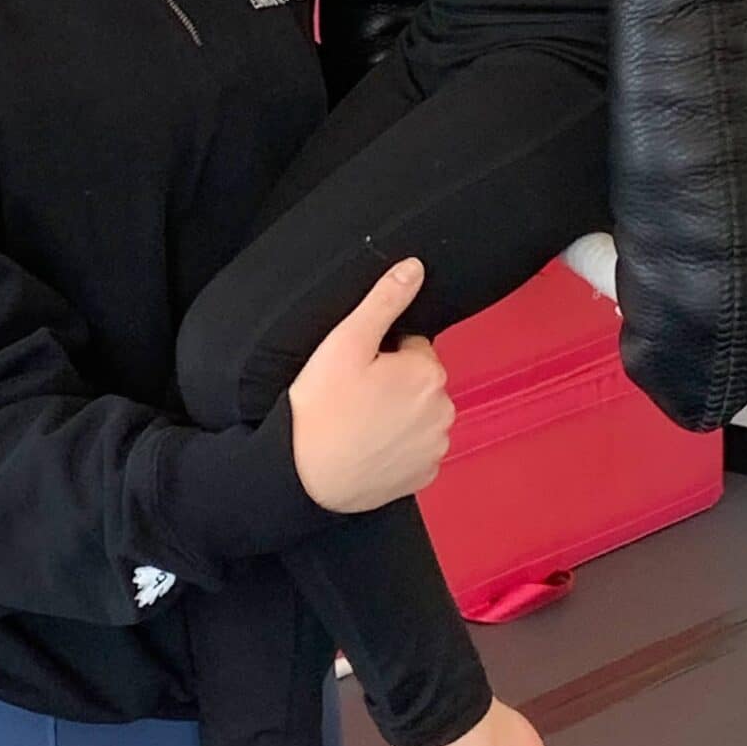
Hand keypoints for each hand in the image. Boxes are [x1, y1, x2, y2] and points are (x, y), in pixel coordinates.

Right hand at [287, 260, 453, 514]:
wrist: (304, 477)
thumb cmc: (321, 411)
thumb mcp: (345, 343)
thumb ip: (384, 301)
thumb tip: (414, 268)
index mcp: (427, 373)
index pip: (413, 346)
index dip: (381, 355)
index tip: (356, 372)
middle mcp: (442, 410)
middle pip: (418, 381)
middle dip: (392, 383)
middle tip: (353, 396)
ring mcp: (435, 447)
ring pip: (417, 414)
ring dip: (396, 415)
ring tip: (356, 423)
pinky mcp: (423, 475)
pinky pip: (415, 449)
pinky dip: (396, 447)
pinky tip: (367, 446)